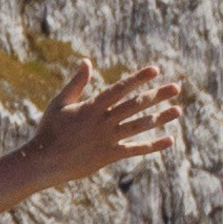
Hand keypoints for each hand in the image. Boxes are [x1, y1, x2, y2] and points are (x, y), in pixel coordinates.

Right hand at [17, 54, 185, 194]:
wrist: (44, 162)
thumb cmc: (50, 130)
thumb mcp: (60, 103)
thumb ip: (76, 83)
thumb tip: (87, 61)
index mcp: (92, 107)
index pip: (120, 89)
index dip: (138, 78)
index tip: (155, 70)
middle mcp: (103, 122)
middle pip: (135, 105)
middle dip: (157, 95)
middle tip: (176, 87)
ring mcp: (108, 139)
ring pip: (139, 126)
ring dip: (160, 118)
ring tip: (178, 110)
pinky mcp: (110, 155)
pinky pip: (135, 150)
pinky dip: (153, 146)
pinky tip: (169, 140)